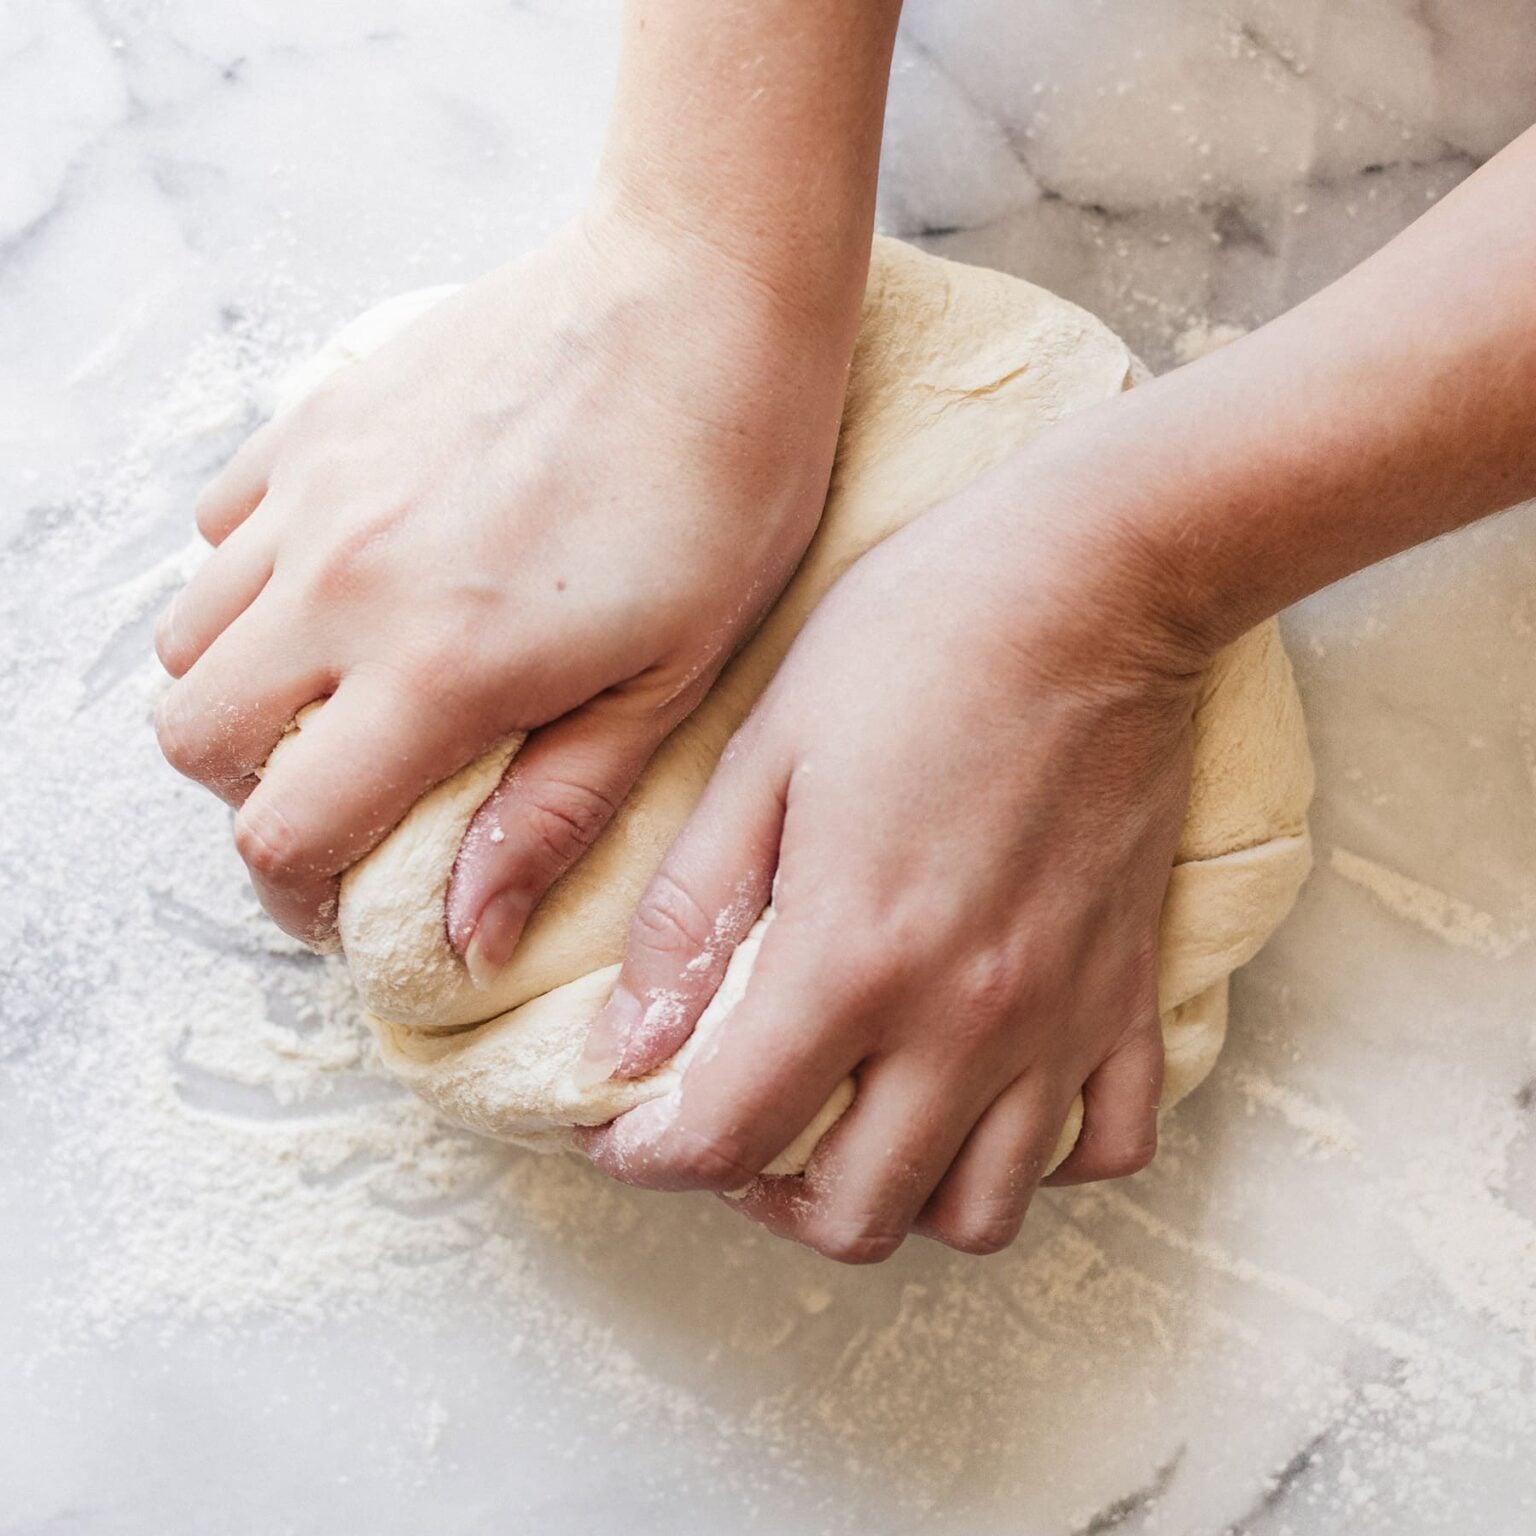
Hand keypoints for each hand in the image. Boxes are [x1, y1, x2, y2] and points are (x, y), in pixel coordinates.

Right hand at [154, 205, 857, 965]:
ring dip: (244, 691)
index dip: (302, 894)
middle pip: (194, 738)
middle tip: (346, 794)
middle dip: (255, 795)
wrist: (703, 291)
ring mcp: (317, 490)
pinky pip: (219, 528)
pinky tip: (347, 581)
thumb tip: (471, 932)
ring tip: (343, 692)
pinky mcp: (318, 418)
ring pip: (187, 636)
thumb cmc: (724, 487)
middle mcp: (345, 580)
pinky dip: (252, 582)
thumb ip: (555, 809)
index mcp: (439, 667)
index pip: (282, 829)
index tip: (354, 893)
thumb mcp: (669, 680)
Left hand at [578, 478, 1207, 1262]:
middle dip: (761, 1198)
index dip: (651, 1158)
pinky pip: (1109, 1142)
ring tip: (849, 1127)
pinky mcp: (1129, 984)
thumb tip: (624, 1046)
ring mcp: (1060, 1014)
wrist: (1092, 581)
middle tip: (728, 1128)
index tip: (623, 1134)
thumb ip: (690, 915)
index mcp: (854, 955)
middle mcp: (965, 1017)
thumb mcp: (764, 755)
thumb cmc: (916, 642)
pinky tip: (984, 1098)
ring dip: (897, 1197)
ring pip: (984, 1211)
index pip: (728, 1136)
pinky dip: (1040, 1156)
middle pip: (855, 1214)